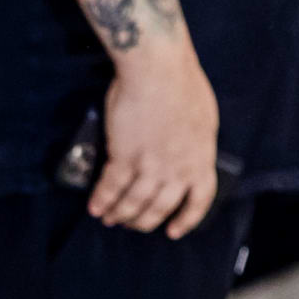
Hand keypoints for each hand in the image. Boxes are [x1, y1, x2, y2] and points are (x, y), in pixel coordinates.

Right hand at [94, 49, 219, 237]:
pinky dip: (102, 200)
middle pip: (160, 207)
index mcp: (201, 159)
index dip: (185, 220)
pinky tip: (95, 207)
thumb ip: (196, 143)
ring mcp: (150, 165)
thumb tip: (189, 154)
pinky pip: (111, 187)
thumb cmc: (182, 83)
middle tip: (132, 224)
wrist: (158, 67)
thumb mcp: (203, 119)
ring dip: (119, 214)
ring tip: (110, 219)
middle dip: (143, 221)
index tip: (173, 231)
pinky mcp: (123, 156)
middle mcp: (177, 169)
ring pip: (134, 203)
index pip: (198, 201)